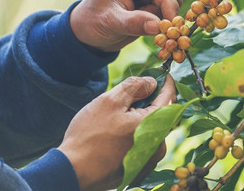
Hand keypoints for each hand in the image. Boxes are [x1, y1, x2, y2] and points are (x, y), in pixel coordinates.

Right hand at [58, 74, 175, 189]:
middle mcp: (157, 145)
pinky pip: (144, 145)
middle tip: (130, 96)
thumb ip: (135, 87)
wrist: (74, 171)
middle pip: (161, 115)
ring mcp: (149, 160)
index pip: (169, 97)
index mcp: (154, 125)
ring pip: (152, 131)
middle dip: (149, 102)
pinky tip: (116, 135)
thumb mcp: (110, 101)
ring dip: (140, 120)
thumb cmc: (90, 135)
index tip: (162, 73)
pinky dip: (135, 135)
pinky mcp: (139, 170)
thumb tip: (153, 82)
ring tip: (117, 118)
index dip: (166, 83)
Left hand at [70, 0, 181, 51]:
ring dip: (165, 15)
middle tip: (158, 28)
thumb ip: (134, 23)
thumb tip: (159, 26)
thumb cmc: (93, 23)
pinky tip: (147, 25)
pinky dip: (164, 18)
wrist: (86, 31)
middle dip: (168, 9)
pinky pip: (168, 6)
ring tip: (143, 25)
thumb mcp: (111, 24)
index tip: (169, 27)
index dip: (168, 5)